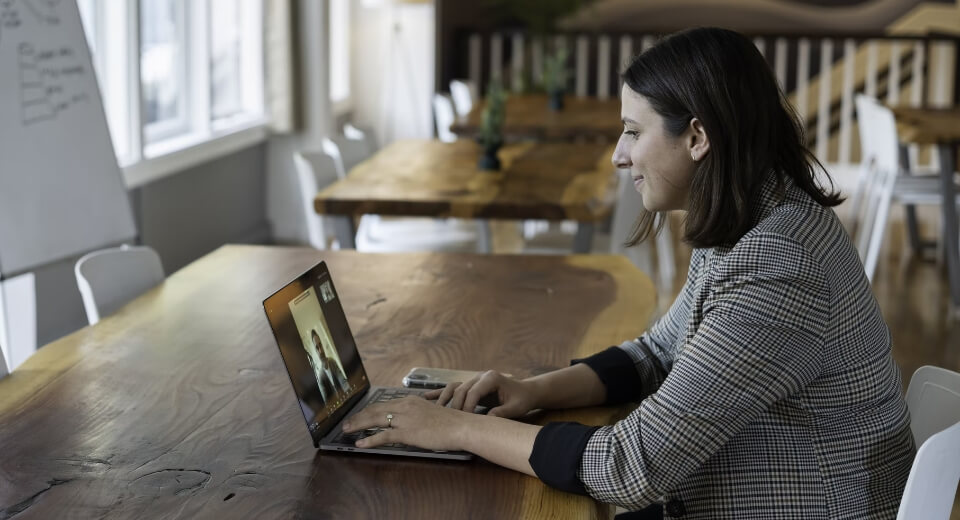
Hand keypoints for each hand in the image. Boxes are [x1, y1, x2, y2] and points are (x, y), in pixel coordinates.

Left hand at [341, 396, 471, 451]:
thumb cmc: (450, 423)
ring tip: (347, 430)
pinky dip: (370, 439)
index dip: (369, 410)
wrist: (460, 426)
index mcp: (410, 401)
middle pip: (375, 409)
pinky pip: (383, 436)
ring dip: (358, 425)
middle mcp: (405, 406)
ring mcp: (405, 419)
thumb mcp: (431, 413)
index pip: (384, 404)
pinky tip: (360, 443)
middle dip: (358, 416)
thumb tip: (409, 423)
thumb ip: (417, 415)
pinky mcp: (407, 432)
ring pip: (375, 420)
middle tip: (347, 423)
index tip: (360, 415)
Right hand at [424, 370, 539, 418]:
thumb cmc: (522, 400)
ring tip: (434, 411)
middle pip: (460, 389)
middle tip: (450, 422)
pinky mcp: (471, 385)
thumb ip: (502, 413)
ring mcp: (474, 379)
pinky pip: (453, 388)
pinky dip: (441, 393)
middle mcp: (480, 376)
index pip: (473, 392)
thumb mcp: (515, 408)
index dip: (467, 407)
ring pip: (454, 387)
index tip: (464, 421)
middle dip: (455, 406)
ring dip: (444, 399)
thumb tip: (487, 420)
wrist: (526, 391)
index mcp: (491, 378)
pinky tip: (427, 397)